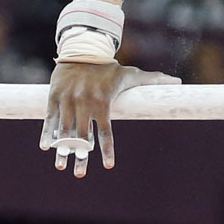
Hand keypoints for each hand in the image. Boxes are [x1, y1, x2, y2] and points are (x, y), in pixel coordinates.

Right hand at [39, 61, 180, 176]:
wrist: (83, 49)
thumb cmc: (109, 67)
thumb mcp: (130, 73)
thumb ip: (153, 80)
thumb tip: (178, 83)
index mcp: (103, 102)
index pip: (106, 132)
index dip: (107, 150)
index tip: (108, 166)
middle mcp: (84, 103)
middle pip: (83, 137)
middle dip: (81, 157)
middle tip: (81, 174)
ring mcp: (68, 101)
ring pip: (64, 130)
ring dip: (62, 150)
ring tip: (61, 167)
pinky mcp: (54, 97)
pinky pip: (50, 118)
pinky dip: (47, 133)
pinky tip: (45, 147)